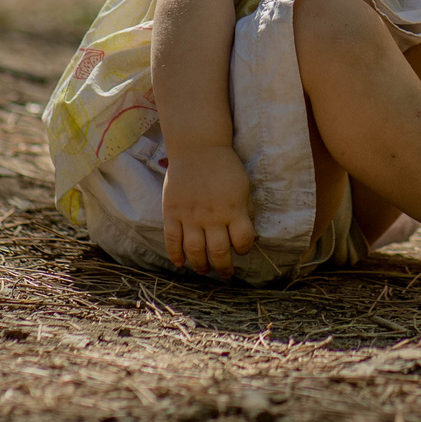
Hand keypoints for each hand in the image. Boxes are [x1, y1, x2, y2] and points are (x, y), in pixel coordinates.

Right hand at [161, 145, 257, 277]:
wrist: (198, 147)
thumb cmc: (224, 168)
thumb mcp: (243, 188)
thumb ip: (245, 211)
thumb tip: (248, 236)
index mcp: (233, 209)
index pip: (242, 240)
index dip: (244, 249)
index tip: (241, 249)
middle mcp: (212, 215)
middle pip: (219, 252)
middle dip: (223, 268)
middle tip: (225, 274)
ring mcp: (190, 215)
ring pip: (195, 251)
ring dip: (200, 266)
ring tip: (204, 270)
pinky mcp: (172, 212)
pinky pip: (172, 240)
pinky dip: (176, 255)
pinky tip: (180, 262)